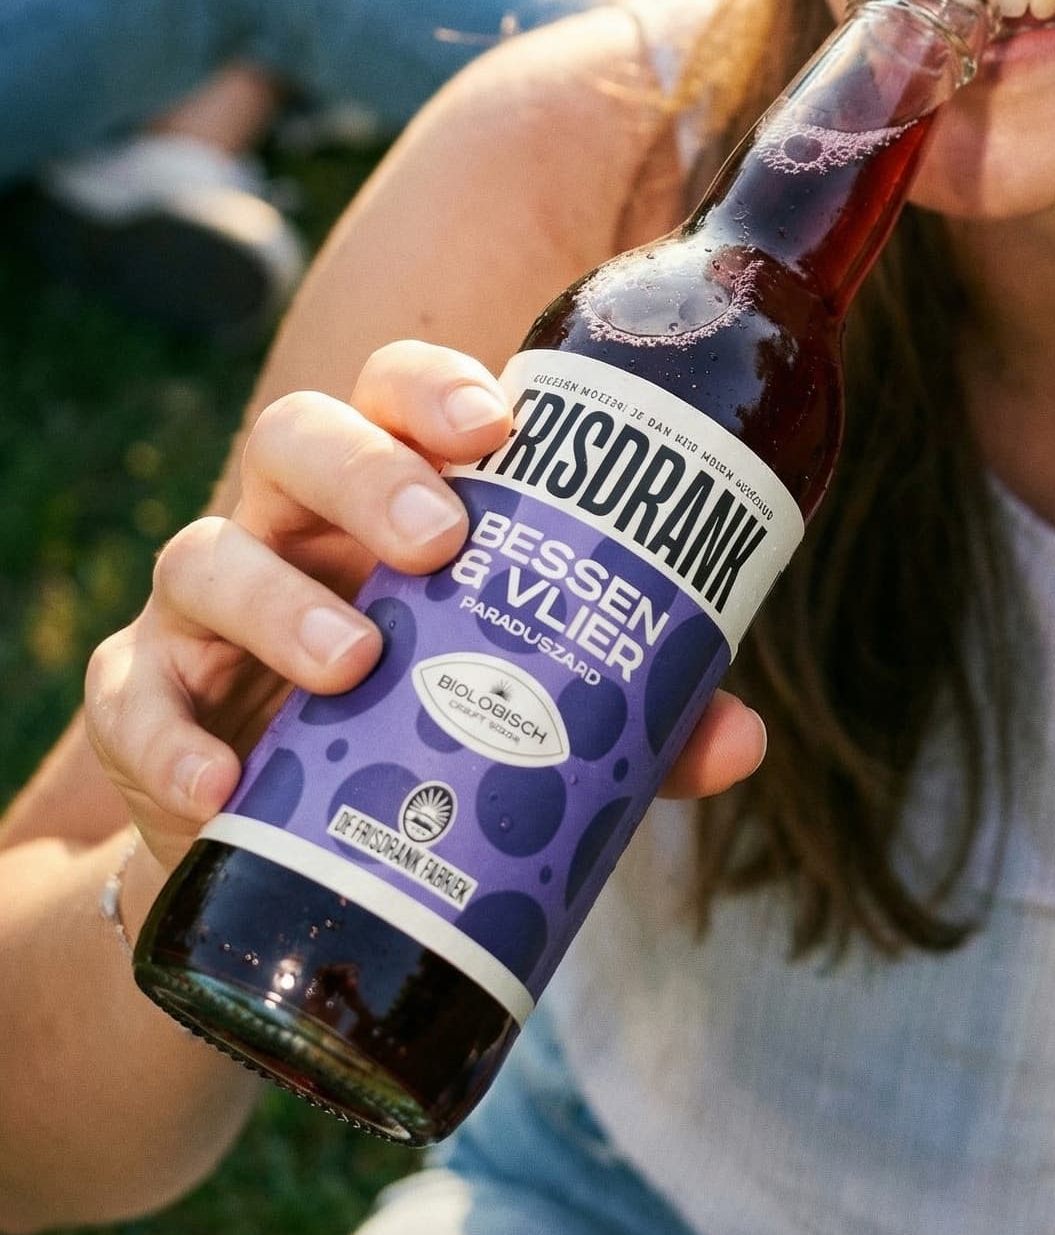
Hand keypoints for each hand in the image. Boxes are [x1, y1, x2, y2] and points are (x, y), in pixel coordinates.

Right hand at [84, 340, 767, 874]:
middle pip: (298, 439)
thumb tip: (742, 740)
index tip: (501, 426)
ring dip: (276, 601)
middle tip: (441, 538)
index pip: (395, 391)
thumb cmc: (436, 723)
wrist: (304, 845)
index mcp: (389, 491)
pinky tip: (222, 787)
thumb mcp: (539, 712)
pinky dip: (166, 740)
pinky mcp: (149, 705)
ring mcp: (207, 612)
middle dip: (367, 472)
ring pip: (206, 555)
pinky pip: (132, 699)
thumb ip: (635, 717)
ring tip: (353, 658)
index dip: (437, 389)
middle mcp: (291, 526)